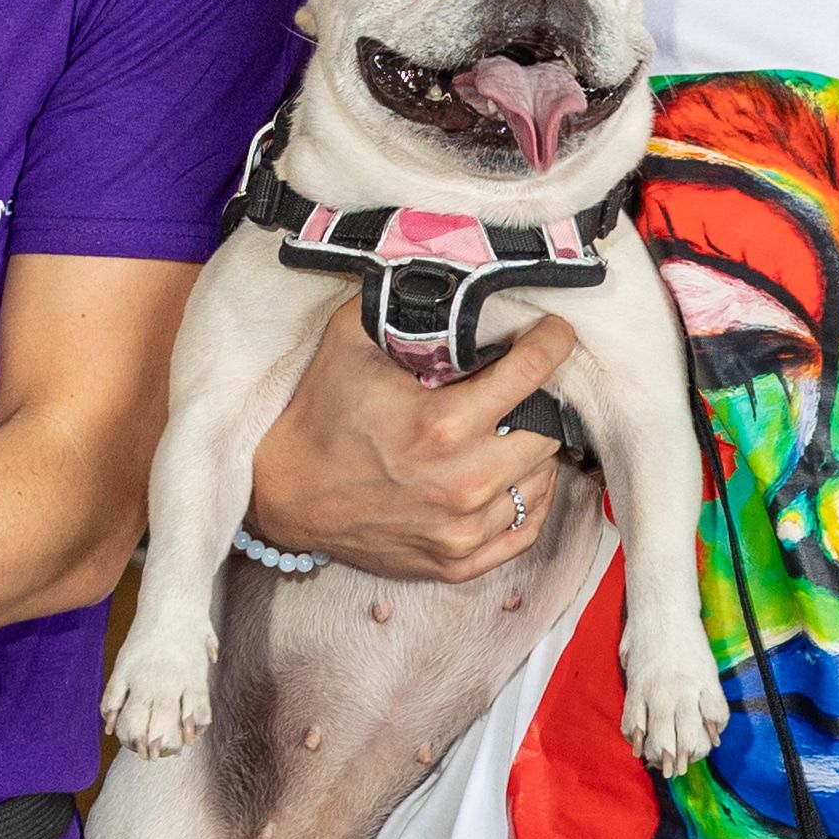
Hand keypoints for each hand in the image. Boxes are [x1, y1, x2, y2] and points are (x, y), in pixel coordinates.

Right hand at [245, 299, 575, 584]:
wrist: (284, 496)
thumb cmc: (319, 415)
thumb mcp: (351, 340)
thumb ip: (404, 303)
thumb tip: (453, 276)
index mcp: (441, 426)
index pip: (531, 374)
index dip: (551, 343)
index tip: (554, 334)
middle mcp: (461, 483)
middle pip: (547, 433)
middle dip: (542, 402)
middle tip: (527, 386)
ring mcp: (462, 530)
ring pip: (541, 481)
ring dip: (534, 452)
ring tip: (513, 429)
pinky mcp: (457, 562)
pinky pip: (525, 529)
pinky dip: (528, 499)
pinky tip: (514, 475)